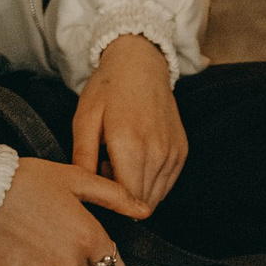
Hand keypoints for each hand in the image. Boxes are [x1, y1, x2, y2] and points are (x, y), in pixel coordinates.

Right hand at [0, 156, 148, 265]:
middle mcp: (70, 263)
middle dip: (77, 252)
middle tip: (54, 226)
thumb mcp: (76, 179)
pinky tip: (22, 249)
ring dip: (56, 265)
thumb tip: (144, 211)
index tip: (95, 248)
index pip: (113, 265)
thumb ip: (115, 197)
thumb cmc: (29, 179)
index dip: (105, 255)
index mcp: (88, 239)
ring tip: (36, 236)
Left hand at [72, 35, 187, 209]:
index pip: (125, 199)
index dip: (107, 200)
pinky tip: (136, 159)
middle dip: (121, 197)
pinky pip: (165, 185)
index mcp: (130, 144)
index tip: (96, 182)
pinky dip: (150, 181)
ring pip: (154, 197)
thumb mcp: (84, 119)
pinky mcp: (182, 152)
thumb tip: (84, 190)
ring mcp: (173, 153)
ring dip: (136, 189)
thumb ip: (83, 158)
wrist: (141, 64)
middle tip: (105, 168)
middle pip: (140, 202)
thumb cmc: (109, 89)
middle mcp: (157, 152)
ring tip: (120, 161)